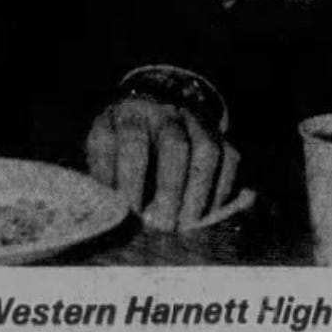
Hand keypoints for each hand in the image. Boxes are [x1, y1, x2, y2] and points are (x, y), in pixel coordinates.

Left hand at [85, 96, 239, 231]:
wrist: (148, 107)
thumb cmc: (118, 144)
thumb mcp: (102, 152)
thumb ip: (104, 180)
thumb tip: (110, 214)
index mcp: (125, 115)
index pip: (131, 141)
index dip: (129, 180)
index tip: (129, 212)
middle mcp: (161, 111)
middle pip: (174, 145)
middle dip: (169, 189)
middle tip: (161, 224)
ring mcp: (192, 119)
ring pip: (206, 150)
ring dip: (198, 192)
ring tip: (185, 223)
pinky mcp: (216, 132)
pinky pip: (229, 158)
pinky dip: (221, 190)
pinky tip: (206, 213)